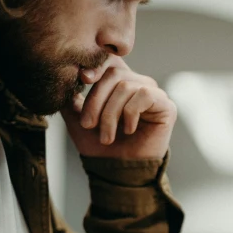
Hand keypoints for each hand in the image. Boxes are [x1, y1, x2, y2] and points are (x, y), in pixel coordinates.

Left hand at [61, 55, 176, 159]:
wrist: (118, 172)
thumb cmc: (100, 148)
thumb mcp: (78, 119)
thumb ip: (71, 99)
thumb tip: (66, 80)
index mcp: (120, 84)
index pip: (109, 60)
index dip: (96, 65)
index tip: (82, 79)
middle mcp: (138, 85)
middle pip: (114, 73)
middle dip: (97, 100)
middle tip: (88, 125)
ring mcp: (154, 95)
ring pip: (126, 86)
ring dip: (110, 113)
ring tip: (107, 136)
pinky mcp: (166, 106)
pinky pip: (144, 95)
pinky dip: (130, 113)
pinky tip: (129, 130)